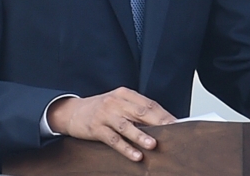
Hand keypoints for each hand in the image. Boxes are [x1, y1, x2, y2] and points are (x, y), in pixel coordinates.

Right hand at [46, 87, 176, 160]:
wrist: (72, 111)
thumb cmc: (100, 108)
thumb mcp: (118, 103)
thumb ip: (136, 110)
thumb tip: (161, 122)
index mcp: (125, 94)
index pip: (149, 104)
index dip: (164, 114)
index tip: (177, 124)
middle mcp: (116, 102)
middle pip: (141, 112)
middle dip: (158, 123)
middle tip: (173, 131)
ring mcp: (105, 114)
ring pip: (127, 126)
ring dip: (141, 136)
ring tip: (153, 144)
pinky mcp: (96, 128)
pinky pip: (113, 139)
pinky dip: (125, 148)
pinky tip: (135, 155)